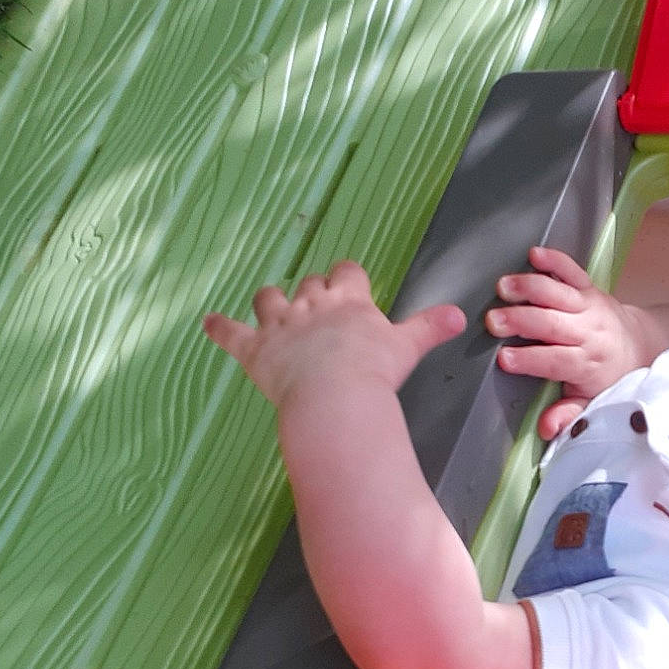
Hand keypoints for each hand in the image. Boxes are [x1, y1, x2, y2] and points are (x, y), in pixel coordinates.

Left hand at [203, 260, 464, 405]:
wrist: (335, 395)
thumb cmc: (373, 372)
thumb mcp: (408, 347)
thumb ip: (429, 327)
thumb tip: (460, 314)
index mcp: (348, 300)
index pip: (347, 272)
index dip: (348, 277)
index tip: (349, 283)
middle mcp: (312, 304)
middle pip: (310, 283)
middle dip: (313, 291)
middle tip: (319, 309)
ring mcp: (280, 324)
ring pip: (269, 298)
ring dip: (271, 301)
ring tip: (272, 307)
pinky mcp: (254, 349)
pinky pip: (230, 333)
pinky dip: (219, 328)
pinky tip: (208, 323)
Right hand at [487, 247, 660, 438]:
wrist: (641, 346)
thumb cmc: (608, 377)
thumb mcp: (590, 402)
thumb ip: (567, 414)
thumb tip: (546, 429)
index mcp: (588, 364)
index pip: (555, 361)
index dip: (529, 359)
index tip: (504, 359)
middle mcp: (590, 332)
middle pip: (552, 323)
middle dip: (521, 321)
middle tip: (493, 321)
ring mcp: (590, 306)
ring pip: (558, 293)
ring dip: (529, 287)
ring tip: (502, 287)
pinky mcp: (589, 287)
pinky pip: (572, 270)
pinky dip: (553, 259)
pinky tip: (533, 254)